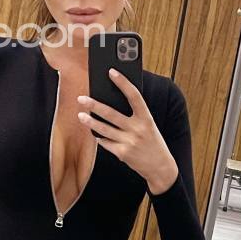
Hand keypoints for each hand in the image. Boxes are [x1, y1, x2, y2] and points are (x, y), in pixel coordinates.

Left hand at [76, 69, 177, 192]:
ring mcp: (129, 142)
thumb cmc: (152, 142)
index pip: (134, 96)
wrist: (160, 167)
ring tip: (80, 115)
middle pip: (112, 114)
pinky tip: (95, 133)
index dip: (123, 83)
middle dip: (94, 105)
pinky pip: (106, 143)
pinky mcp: (123, 154)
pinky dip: (100, 138)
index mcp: (147, 118)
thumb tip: (112, 103)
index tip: (111, 72)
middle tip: (82, 98)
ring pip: (104, 129)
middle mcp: (138, 129)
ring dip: (90, 122)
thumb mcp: (149, 126)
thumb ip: (135, 116)